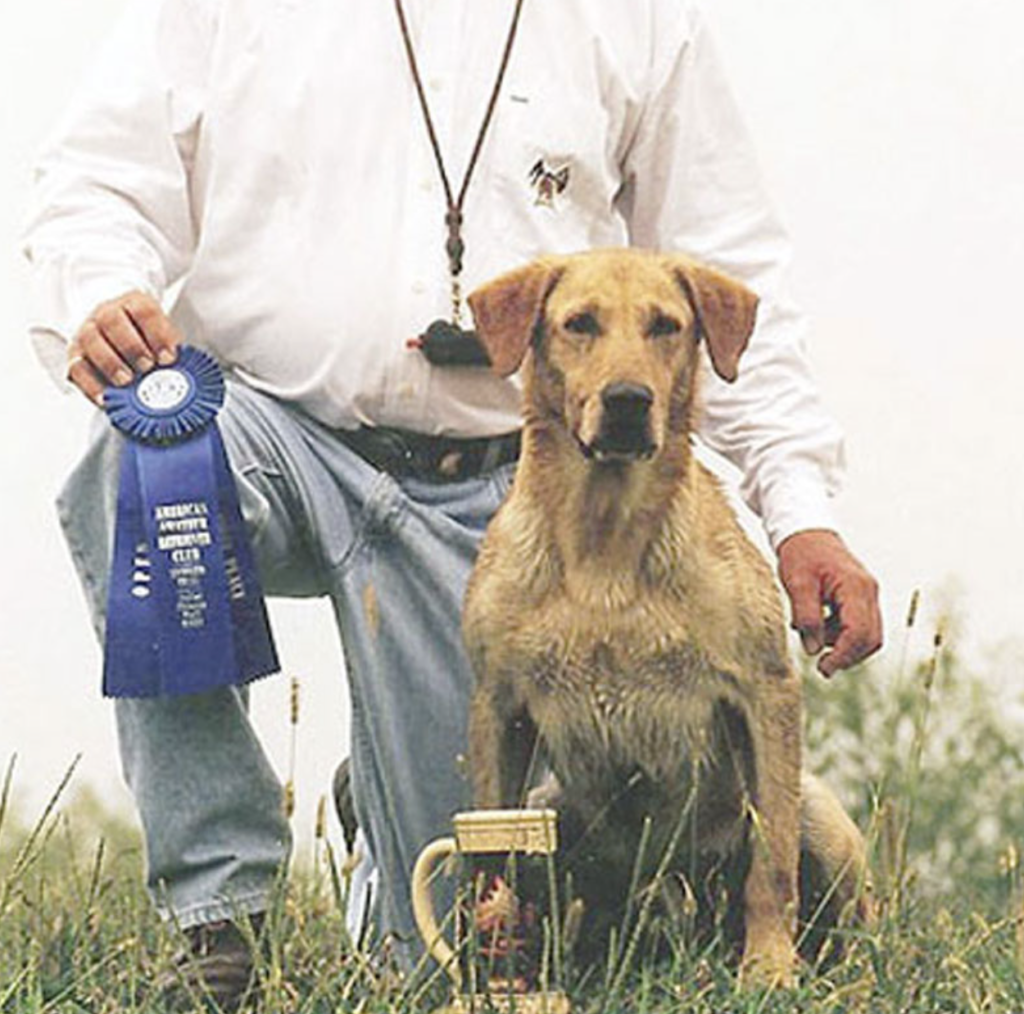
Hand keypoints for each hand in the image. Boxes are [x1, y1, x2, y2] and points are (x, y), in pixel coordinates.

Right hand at [65, 291, 181, 404]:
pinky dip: (91, 385)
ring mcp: (87, 332)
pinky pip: (76, 368)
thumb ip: (169, 351)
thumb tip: (182, 374)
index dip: (157, 333)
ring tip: (126, 381)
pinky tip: (106, 398)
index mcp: (133, 304)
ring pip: (90, 340)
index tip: (169, 357)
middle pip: (111, 320)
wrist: (116, 332)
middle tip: (147, 367)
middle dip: (132, 346)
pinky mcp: (75, 355)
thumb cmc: (145, 339)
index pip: (144, 311)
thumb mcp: (162, 337)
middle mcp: (106, 313)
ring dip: (110, 363)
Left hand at [776, 529, 881, 677]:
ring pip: (868, 634)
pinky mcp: (861, 596)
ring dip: (843, 644)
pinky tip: (818, 625)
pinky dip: (841, 633)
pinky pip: (860, 624)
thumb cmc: (800, 554)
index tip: (823, 669)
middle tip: (822, 664)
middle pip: (871, 638)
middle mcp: (869, 591)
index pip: (859, 632)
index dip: (843, 656)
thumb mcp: (797, 584)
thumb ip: (806, 616)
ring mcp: (868, 594)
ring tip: (812, 633)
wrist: (806, 532)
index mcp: (856, 587)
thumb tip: (813, 649)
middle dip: (847, 655)